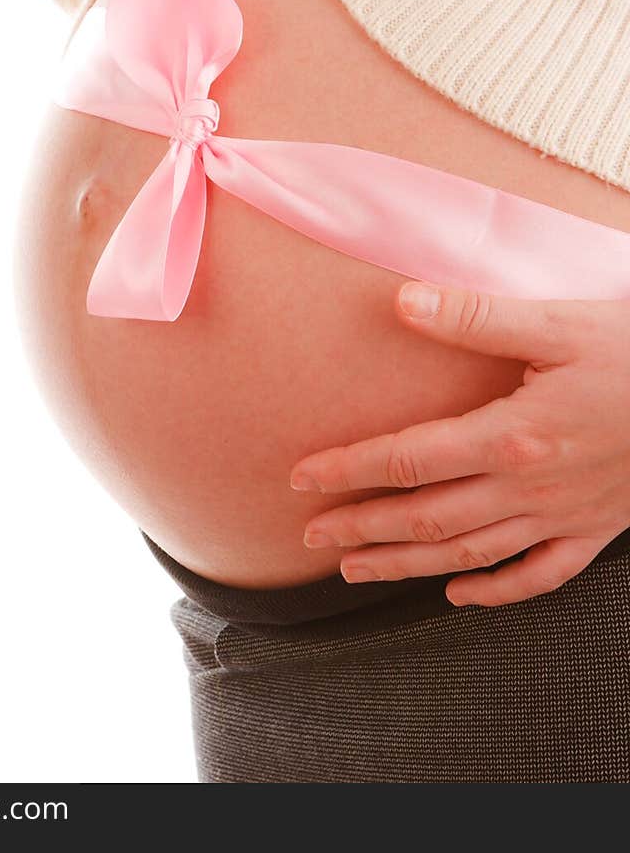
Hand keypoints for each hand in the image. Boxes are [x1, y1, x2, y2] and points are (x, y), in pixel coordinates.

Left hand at [290, 282, 629, 606]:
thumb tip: (400, 302)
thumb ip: (474, 318)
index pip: (409, 459)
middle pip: (427, 517)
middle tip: (310, 536)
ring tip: (355, 570)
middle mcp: (529, 487)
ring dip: (406, 565)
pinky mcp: (596, 531)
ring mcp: (562, 517)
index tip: (302, 477)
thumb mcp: (556, 324)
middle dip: (363, 527)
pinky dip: (495, 592)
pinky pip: (538, 576)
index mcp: (511, 436)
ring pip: (469, 554)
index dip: (350, 469)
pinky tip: (458, 595)